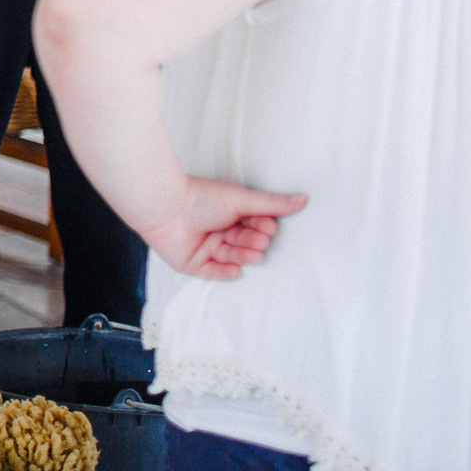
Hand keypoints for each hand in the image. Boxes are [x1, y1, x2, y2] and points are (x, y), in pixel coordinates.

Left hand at [138, 176, 306, 279]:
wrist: (167, 207)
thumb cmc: (202, 197)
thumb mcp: (242, 200)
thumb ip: (273, 204)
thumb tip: (303, 199)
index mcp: (229, 215)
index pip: (253, 227)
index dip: (262, 228)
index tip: (268, 225)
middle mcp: (218, 231)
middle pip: (245, 243)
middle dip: (253, 241)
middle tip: (258, 237)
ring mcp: (206, 248)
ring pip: (232, 257)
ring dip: (244, 255)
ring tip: (254, 252)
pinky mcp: (193, 263)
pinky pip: (213, 273)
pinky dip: (225, 272)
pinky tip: (237, 269)